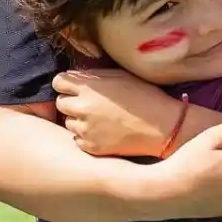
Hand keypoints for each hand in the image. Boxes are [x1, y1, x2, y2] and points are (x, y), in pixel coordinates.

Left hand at [53, 69, 178, 156]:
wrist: (163, 127)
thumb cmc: (147, 97)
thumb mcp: (122, 76)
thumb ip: (95, 75)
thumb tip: (77, 76)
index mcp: (89, 88)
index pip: (58, 82)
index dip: (67, 84)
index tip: (76, 87)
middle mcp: (82, 108)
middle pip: (60, 102)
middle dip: (72, 101)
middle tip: (90, 103)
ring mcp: (85, 130)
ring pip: (68, 122)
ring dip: (78, 119)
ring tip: (100, 119)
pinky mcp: (91, 147)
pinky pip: (78, 139)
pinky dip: (87, 136)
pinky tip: (104, 132)